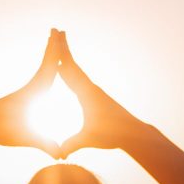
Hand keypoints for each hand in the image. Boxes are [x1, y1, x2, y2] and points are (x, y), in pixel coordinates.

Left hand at [0, 29, 64, 157]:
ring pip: (42, 69)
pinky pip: (40, 78)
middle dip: (52, 47)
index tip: (58, 37)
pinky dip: (46, 68)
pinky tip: (49, 66)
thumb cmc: (0, 132)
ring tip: (55, 39)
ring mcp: (27, 92)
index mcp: (31, 93)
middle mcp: (29, 89)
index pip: (46, 69)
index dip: (53, 53)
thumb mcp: (25, 138)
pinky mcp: (24, 97)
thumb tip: (60, 154)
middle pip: (45, 63)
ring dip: (49, 54)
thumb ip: (44, 144)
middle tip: (58, 28)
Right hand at [55, 30, 149, 156]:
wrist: (131, 133)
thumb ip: (73, 144)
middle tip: (55, 30)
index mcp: (87, 94)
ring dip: (67, 56)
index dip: (60, 58)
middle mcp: (90, 88)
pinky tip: (67, 68)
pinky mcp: (94, 95)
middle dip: (63, 48)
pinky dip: (71, 69)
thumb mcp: (89, 139)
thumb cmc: (111, 135)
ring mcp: (92, 90)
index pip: (70, 72)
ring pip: (76, 69)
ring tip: (59, 43)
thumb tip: (59, 153)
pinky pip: (79, 78)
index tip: (51, 43)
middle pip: (73, 64)